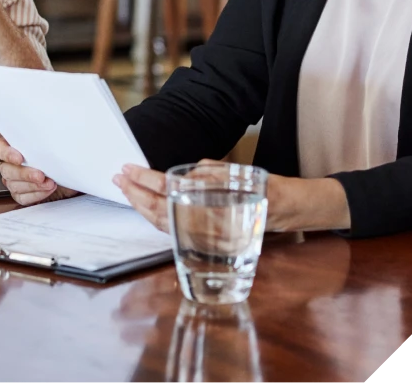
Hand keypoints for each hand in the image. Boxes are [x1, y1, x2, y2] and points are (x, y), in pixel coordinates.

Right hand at [0, 137, 77, 205]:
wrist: (58, 166)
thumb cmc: (49, 151)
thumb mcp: (44, 142)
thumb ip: (39, 141)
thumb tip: (46, 137)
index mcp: (7, 146)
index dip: (7, 154)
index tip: (20, 158)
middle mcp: (7, 164)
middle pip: (7, 171)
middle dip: (25, 174)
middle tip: (40, 175)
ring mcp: (11, 180)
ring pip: (15, 186)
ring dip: (34, 186)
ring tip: (49, 183)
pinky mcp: (19, 193)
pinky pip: (23, 198)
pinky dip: (36, 194)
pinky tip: (47, 189)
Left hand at [114, 161, 349, 233]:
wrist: (292, 211)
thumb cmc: (265, 188)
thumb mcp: (236, 173)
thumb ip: (207, 174)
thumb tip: (182, 177)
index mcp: (213, 204)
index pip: (169, 192)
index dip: (145, 181)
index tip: (128, 169)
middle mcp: (206, 224)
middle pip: (160, 211)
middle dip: (136, 194)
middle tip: (119, 177)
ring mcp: (206, 236)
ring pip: (164, 224)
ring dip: (142, 206)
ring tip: (126, 188)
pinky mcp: (207, 241)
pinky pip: (176, 231)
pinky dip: (157, 218)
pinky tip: (147, 205)